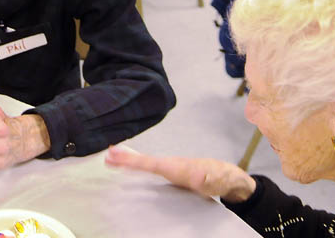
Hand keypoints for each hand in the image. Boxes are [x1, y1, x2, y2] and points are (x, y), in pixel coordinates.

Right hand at [105, 144, 256, 202]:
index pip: (151, 164)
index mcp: (177, 166)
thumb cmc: (219, 179)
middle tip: (107, 154)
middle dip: (126, 158)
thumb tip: (197, 176)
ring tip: (111, 156)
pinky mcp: (170, 170)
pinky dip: (136, 162)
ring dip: (128, 159)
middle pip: (144, 160)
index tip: (117, 156)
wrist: (227, 177)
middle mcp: (171, 163)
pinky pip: (149, 165)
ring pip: (146, 161)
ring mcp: (170, 166)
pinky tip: (128, 162)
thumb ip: (205, 178)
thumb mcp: (214, 180)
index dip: (133, 161)